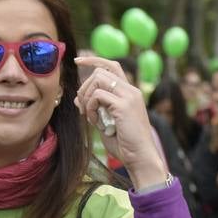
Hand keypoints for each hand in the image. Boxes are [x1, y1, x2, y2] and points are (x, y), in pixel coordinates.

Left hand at [74, 56, 168, 186]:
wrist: (140, 157)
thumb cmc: (124, 143)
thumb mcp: (104, 123)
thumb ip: (94, 109)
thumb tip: (77, 98)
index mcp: (129, 92)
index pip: (111, 66)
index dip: (94, 60)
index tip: (78, 60)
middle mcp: (131, 90)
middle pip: (101, 71)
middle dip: (84, 87)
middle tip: (82, 108)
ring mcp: (129, 96)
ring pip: (98, 80)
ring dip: (86, 97)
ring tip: (89, 116)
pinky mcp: (124, 106)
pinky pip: (97, 96)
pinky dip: (90, 108)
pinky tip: (93, 121)